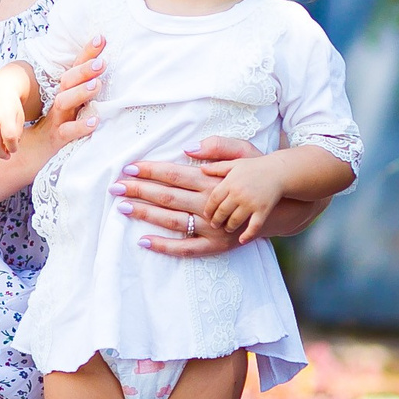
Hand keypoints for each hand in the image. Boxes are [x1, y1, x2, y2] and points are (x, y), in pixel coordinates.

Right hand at [30, 39, 106, 156]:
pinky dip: (81, 126)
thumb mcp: (72, 102)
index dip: (87, 52)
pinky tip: (95, 121)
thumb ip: (86, 86)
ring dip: (81, 92)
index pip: (76, 67)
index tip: (101, 38)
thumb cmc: (61, 121)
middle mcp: (61, 100)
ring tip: (97, 85)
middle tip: (101, 62)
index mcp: (66, 90)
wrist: (36, 149)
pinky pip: (69, 131)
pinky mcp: (59, 137)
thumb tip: (107, 67)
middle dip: (84, 70)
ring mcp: (59, 118)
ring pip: (65, 102)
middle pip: (68, 81)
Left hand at [118, 136, 329, 256]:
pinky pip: (186, 249)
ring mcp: (214, 227)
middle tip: (113, 186)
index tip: (128, 167)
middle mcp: (211, 203)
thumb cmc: (259, 174)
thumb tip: (189, 149)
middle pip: (167, 196)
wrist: (285, 205)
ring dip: (146, 214)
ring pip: (173, 221)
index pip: (174, 173)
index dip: (150, 170)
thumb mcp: (243, 153)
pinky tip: (143, 241)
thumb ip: (217, 149)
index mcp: (213, 179)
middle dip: (139, 190)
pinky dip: (164, 246)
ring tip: (123, 207)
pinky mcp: (219, 245)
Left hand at [202, 153, 289, 242]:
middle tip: (214, 224)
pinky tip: (242, 240)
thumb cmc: (254, 167)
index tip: (206, 214)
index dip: (209, 209)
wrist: (279, 171)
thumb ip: (217, 167)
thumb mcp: (235, 163)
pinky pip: (253, 226)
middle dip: (216, 220)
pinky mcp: (263, 211)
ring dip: (229, 227)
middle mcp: (239, 193)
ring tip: (227, 228)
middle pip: (222, 212)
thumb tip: (201, 169)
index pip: (213, 199)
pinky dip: (247, 235)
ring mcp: (251, 203)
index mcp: (230, 182)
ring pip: (234, 221)